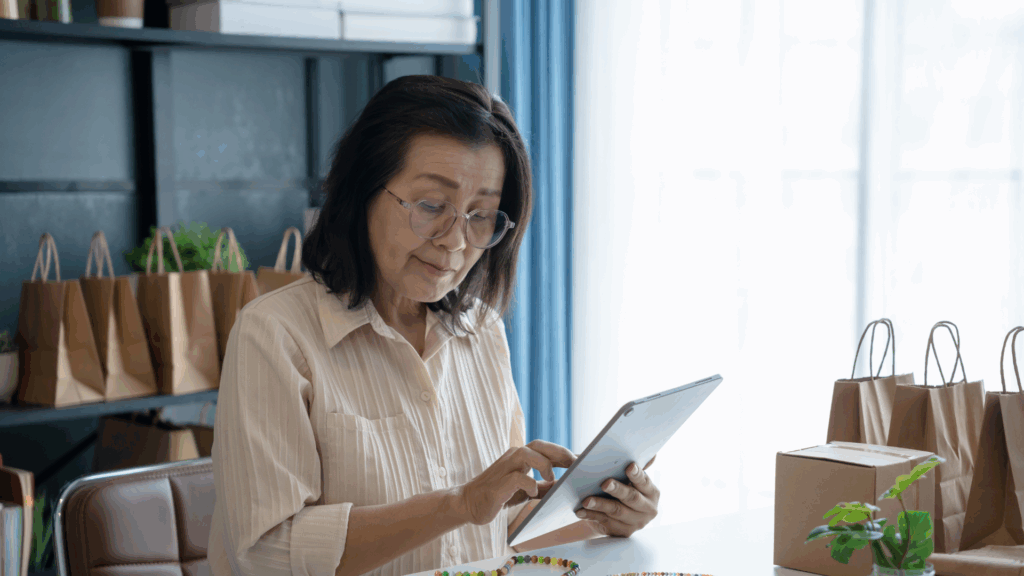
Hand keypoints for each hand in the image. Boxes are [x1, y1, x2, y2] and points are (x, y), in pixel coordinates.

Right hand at [454, 439, 575, 525]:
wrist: (469, 503)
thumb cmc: (499, 495)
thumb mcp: (526, 491)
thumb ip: (544, 487)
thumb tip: (566, 486)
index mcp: (522, 457)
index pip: (547, 449)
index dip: (566, 453)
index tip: (585, 461)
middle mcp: (514, 456)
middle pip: (540, 445)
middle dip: (561, 453)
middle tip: (578, 465)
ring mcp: (505, 467)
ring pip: (528, 453)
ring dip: (544, 465)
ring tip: (552, 480)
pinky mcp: (499, 482)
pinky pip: (517, 477)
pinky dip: (529, 483)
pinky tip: (533, 492)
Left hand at [575, 455, 658, 537]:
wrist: (617, 517)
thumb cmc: (623, 489)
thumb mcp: (630, 479)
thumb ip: (636, 468)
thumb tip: (651, 453)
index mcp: (652, 492)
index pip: (645, 482)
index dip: (637, 474)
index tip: (629, 466)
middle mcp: (648, 509)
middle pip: (632, 498)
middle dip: (617, 489)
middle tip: (604, 483)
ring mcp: (636, 523)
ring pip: (616, 511)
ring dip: (600, 504)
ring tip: (586, 499)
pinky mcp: (623, 532)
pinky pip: (605, 522)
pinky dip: (591, 516)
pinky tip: (581, 511)